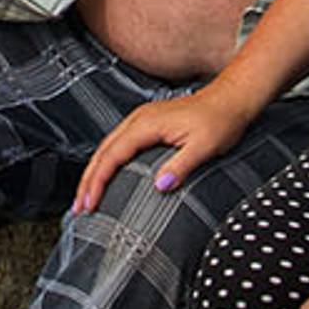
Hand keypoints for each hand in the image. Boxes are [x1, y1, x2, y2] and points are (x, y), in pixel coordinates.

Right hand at [76, 89, 253, 212]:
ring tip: (85, 198)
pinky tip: (106, 177)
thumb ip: (181, 165)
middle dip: (87, 181)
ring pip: (107, 148)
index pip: (112, 156)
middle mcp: (138, 120)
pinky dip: (106, 163)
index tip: (89, 203)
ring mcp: (141, 121)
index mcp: (146, 124)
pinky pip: (117, 145)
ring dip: (93, 173)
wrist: (231, 100)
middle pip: (102, 152)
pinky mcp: (147, 125)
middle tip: (78, 209)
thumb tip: (159, 185)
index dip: (97, 182)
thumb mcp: (205, 146)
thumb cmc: (220, 120)